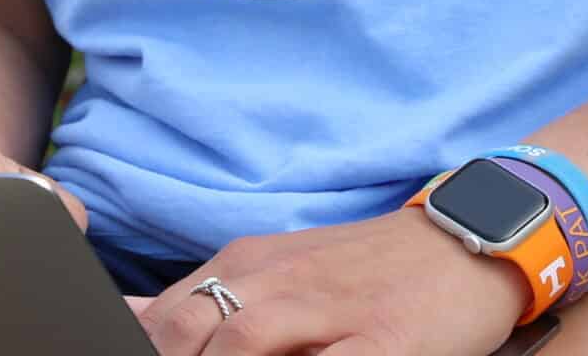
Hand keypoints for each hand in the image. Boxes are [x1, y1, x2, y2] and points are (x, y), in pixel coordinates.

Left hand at [132, 205, 524, 355]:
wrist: (462, 243)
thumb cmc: (360, 271)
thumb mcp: (275, 270)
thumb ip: (201, 301)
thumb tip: (125, 316)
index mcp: (246, 266)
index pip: (165, 316)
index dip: (144, 348)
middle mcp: (278, 282)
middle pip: (192, 330)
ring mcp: (329, 310)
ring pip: (245, 342)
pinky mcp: (381, 341)